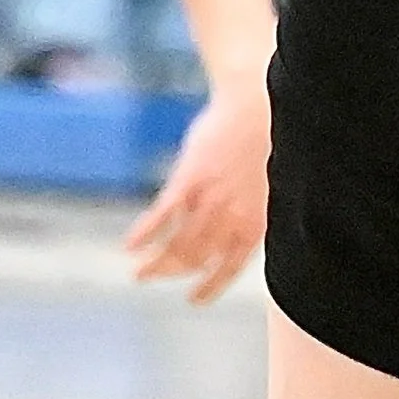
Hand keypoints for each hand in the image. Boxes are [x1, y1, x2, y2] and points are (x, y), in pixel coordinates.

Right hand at [125, 77, 269, 304]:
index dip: (212, 285)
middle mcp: (232, 215)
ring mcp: (210, 198)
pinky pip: (163, 216)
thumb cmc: (266, 133)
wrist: (256, 99)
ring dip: (156, 263)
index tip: (194, 300)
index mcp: (257, 218)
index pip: (232, 265)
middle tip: (152, 277)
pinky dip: (145, 233)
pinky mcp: (189, 179)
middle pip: (196, 258)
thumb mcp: (268, 176)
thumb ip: (251, 205)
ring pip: (178, 245)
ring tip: (139, 272)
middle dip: (174, 273)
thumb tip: (243, 223)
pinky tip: (129, 245)